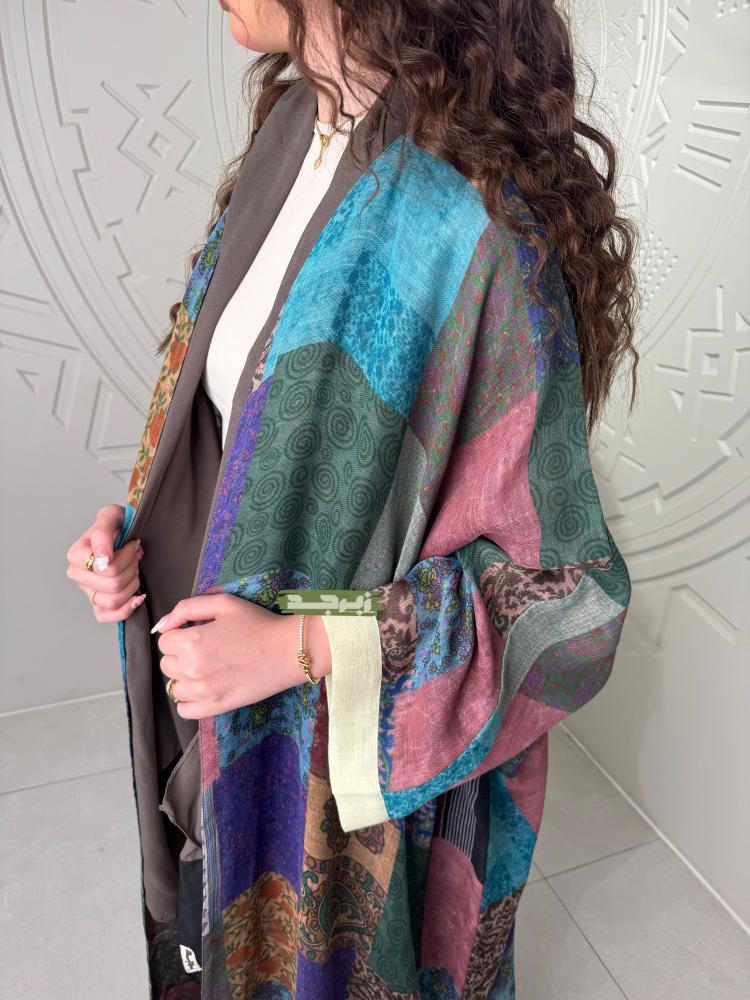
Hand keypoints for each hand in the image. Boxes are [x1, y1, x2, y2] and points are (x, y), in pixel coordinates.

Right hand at [66, 504, 144, 622]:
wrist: (129, 533)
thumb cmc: (119, 524)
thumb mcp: (111, 515)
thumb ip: (102, 532)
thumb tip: (101, 559)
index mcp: (76, 554)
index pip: (105, 568)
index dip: (125, 557)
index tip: (131, 544)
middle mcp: (78, 574)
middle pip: (112, 585)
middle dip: (132, 569)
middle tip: (136, 555)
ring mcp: (87, 591)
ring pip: (113, 600)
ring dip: (132, 585)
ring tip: (134, 569)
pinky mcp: (98, 604)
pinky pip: (107, 616)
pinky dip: (126, 608)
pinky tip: (137, 596)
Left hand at [153, 594, 331, 718]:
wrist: (287, 650)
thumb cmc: (257, 623)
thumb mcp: (224, 603)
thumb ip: (186, 608)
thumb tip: (162, 625)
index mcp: (192, 641)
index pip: (164, 641)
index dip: (179, 634)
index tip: (197, 633)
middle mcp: (193, 669)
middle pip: (167, 664)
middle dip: (180, 654)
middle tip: (205, 648)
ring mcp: (204, 692)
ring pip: (173, 687)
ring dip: (184, 677)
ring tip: (206, 668)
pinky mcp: (216, 707)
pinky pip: (184, 710)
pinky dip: (188, 701)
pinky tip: (203, 688)